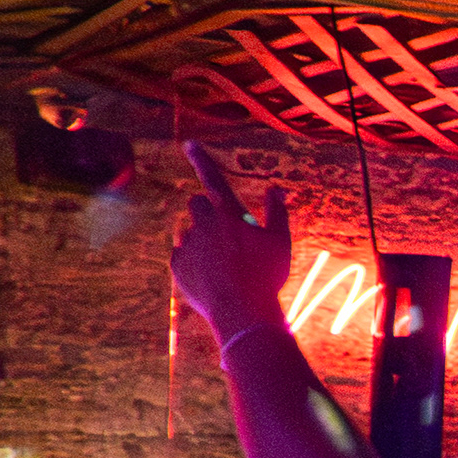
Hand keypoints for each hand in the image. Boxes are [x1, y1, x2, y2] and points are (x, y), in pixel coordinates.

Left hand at [171, 143, 297, 347]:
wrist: (242, 312)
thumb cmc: (266, 276)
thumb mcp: (280, 242)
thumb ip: (277, 212)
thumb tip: (275, 189)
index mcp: (229, 214)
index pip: (213, 178)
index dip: (201, 159)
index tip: (189, 144)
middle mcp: (204, 223)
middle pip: (197, 204)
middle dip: (208, 212)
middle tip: (226, 233)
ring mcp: (188, 244)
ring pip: (190, 231)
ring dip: (202, 239)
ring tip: (223, 263)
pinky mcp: (177, 264)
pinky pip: (181, 254)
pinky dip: (193, 260)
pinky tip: (211, 276)